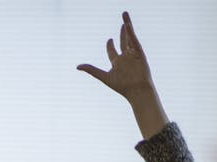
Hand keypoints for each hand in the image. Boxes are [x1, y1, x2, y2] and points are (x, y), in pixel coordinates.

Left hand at [77, 13, 168, 138]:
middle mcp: (125, 58)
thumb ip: (91, 70)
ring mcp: (133, 55)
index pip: (112, 52)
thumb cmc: (121, 86)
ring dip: (127, 26)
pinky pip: (134, 40)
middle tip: (122, 23)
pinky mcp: (140, 53)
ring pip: (129, 38)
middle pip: (123, 42)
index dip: (110, 45)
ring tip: (125, 15)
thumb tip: (77, 66)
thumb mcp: (104, 77)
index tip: (109, 40)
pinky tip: (127, 24)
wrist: (137, 90)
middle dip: (122, 33)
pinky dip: (131, 32)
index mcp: (117, 63)